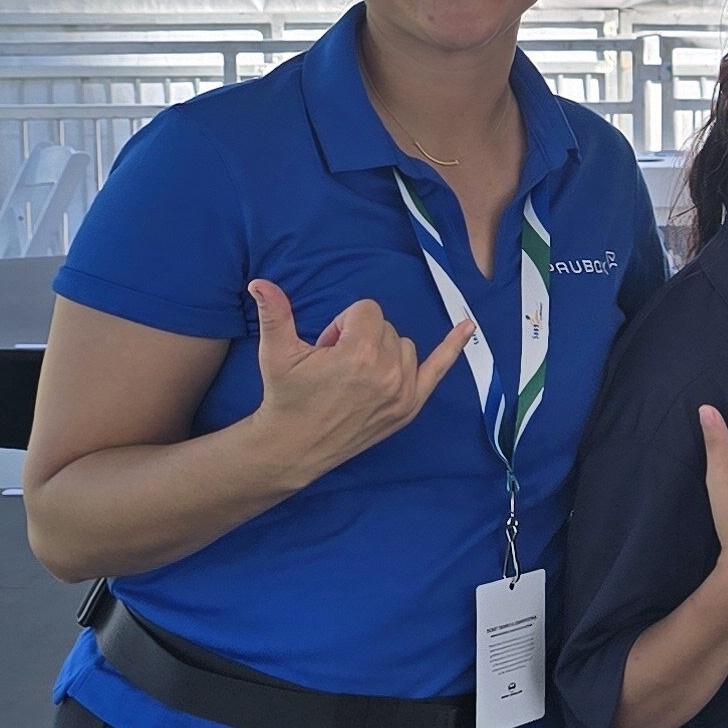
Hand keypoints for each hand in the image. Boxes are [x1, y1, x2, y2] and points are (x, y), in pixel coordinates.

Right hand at [242, 277, 474, 483]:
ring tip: (355, 375)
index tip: (326, 347)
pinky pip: (439, 369)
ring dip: (383, 351)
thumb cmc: (286, 396)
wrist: (294, 446)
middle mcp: (388, 372)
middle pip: (385, 327)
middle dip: (360, 336)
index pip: (366, 311)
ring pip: (404, 345)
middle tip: (335, 364)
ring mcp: (403, 392)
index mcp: (360, 354)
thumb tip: (260, 281)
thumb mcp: (276, 352)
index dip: (342, 324)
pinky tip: (468, 326)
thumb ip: (274, 313)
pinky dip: (454, 347)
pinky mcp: (410, 407)